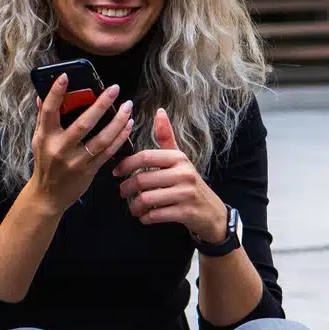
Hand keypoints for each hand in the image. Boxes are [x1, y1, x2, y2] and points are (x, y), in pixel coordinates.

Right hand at [28, 75, 134, 215]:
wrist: (48, 195)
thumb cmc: (45, 163)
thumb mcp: (38, 140)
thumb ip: (42, 118)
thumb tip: (41, 95)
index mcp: (45, 137)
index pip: (50, 111)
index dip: (56, 93)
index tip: (66, 76)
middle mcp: (60, 148)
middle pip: (83, 123)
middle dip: (101, 104)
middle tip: (114, 89)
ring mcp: (76, 161)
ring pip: (101, 139)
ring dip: (117, 121)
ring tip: (127, 107)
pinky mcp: (89, 171)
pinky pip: (108, 152)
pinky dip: (120, 138)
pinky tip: (128, 125)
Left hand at [114, 110, 229, 243]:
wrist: (212, 212)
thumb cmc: (190, 183)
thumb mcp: (180, 159)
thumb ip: (167, 137)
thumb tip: (160, 111)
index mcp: (179, 158)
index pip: (145, 157)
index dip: (126, 164)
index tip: (116, 172)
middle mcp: (184, 173)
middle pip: (142, 179)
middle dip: (126, 188)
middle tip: (122, 192)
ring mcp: (186, 193)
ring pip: (147, 199)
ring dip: (134, 206)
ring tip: (133, 208)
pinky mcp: (186, 212)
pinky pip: (156, 215)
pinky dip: (145, 218)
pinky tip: (144, 217)